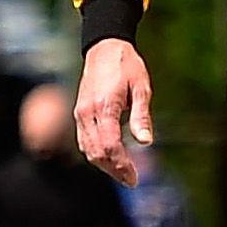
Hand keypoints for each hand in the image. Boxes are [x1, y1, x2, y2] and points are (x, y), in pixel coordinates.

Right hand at [76, 39, 153, 184]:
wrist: (104, 47)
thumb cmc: (127, 65)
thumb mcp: (142, 88)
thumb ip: (142, 116)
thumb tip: (146, 142)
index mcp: (105, 106)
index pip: (110, 145)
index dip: (122, 165)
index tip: (135, 177)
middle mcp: (87, 112)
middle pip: (96, 152)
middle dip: (113, 170)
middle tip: (131, 180)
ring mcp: (80, 113)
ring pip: (87, 149)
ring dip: (104, 165)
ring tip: (123, 173)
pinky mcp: (79, 112)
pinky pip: (84, 140)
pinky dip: (95, 153)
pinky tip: (110, 158)